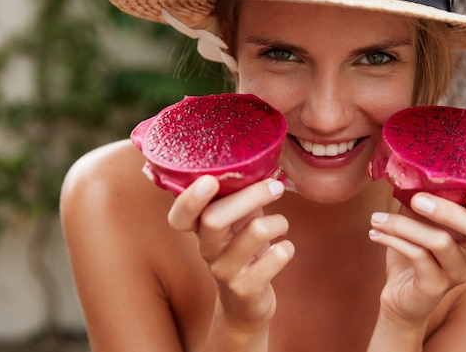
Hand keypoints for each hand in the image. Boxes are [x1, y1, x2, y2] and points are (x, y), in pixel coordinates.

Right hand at [168, 176, 294, 331]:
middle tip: (275, 187)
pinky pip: (275, 258)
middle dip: (251, 196)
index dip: (189, 200)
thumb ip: (241, 196)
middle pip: (215, 218)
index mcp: (201, 230)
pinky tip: (283, 250)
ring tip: (282, 225)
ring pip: (254, 232)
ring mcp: (224, 272)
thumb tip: (262, 162)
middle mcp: (207, 250)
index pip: (179, 217)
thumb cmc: (244, 250)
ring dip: (278, 222)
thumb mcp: (238, 222)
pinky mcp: (246, 289)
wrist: (246, 304)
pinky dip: (286, 248)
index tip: (210, 180)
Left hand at [368, 190, 465, 323]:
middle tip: (417, 199)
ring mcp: (457, 272)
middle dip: (452, 211)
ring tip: (377, 218)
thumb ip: (424, 194)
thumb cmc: (413, 249)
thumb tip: (410, 163)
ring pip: (441, 242)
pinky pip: (418, 257)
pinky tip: (375, 232)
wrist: (399, 294)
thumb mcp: (418, 217)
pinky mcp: (435, 287)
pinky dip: (393, 240)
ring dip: (405, 225)